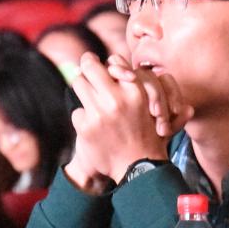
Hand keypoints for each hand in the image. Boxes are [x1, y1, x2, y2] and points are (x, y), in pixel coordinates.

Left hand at [68, 53, 177, 184]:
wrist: (137, 167)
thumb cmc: (146, 133)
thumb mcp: (151, 105)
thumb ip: (136, 83)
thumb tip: (110, 62)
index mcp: (135, 90)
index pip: (114, 60)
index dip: (107, 64)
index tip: (103, 69)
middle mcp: (117, 98)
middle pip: (90, 66)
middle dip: (86, 66)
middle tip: (85, 68)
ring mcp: (99, 113)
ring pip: (79, 83)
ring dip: (83, 90)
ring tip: (90, 100)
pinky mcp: (86, 127)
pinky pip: (77, 111)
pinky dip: (83, 119)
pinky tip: (93, 128)